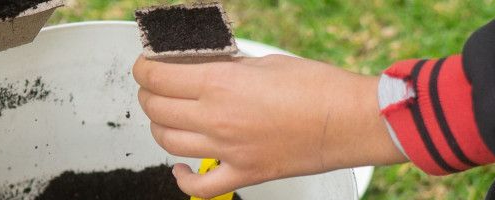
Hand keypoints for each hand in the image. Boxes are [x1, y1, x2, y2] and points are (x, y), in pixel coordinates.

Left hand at [133, 55, 408, 197]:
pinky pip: (198, 185)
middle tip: (156, 86)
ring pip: (168, 142)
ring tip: (168, 116)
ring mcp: (228, 150)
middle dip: (149, 94)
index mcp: (220, 84)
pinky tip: (179, 167)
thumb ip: (229, 67)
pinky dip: (181, 178)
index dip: (143, 69)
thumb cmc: (319, 88)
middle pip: (156, 109)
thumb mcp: (265, 62)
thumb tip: (207, 67)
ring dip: (160, 127)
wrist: (351, 120)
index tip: (146, 66)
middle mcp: (218, 119)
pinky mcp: (244, 173)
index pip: (157, 77)